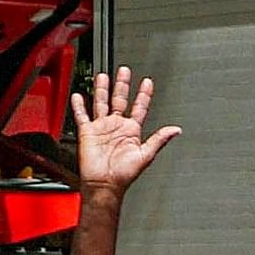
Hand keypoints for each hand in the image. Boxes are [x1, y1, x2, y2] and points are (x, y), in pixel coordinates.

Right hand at [71, 67, 180, 193]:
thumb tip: (176, 130)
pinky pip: (82, 116)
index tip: (147, 82)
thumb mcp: (146, 155)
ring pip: (101, 102)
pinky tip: (78, 96)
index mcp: (132, 131)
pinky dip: (79, 105)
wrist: (104, 184)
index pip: (140, 107)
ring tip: (103, 76)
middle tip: (125, 70)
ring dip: (102, 89)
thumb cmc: (124, 174)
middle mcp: (117, 127)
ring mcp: (102, 128)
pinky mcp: (88, 132)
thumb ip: (159, 140)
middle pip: (120, 100)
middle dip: (122, 84)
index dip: (144, 94)